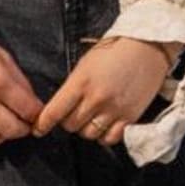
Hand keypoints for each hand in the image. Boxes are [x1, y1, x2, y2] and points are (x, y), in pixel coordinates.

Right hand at [0, 22, 42, 149]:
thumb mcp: (3, 58)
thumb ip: (19, 83)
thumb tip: (32, 105)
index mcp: (0, 81)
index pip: (28, 111)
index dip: (37, 115)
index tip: (36, 114)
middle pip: (11, 130)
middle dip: (22, 129)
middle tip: (22, 123)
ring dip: (0, 135)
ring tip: (1, 125)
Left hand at [36, 36, 180, 148]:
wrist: (146, 47)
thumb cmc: (113, 52)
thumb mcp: (85, 65)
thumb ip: (73, 87)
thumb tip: (60, 107)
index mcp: (81, 82)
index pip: (55, 111)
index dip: (43, 123)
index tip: (37, 129)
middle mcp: (96, 99)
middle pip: (70, 125)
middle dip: (67, 122)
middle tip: (72, 113)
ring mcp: (114, 109)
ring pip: (88, 134)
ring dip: (84, 129)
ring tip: (89, 118)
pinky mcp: (130, 117)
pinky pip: (109, 138)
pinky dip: (103, 135)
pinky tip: (103, 125)